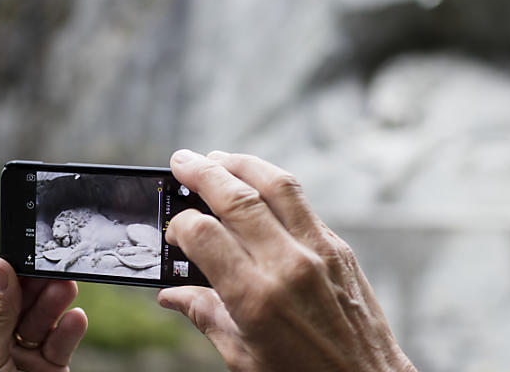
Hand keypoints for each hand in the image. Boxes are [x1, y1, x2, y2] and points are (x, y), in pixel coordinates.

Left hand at [0, 257, 87, 371]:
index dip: (3, 276)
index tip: (21, 260)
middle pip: (16, 300)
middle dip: (35, 288)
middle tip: (52, 271)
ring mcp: (19, 353)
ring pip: (40, 318)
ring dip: (54, 304)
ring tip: (67, 290)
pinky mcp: (46, 367)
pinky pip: (58, 343)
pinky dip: (68, 331)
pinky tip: (74, 319)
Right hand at [158, 150, 414, 371]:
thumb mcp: (242, 356)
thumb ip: (205, 315)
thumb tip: (170, 295)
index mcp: (255, 298)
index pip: (204, 235)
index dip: (180, 224)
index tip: (172, 228)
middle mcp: (288, 265)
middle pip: (236, 198)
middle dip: (202, 173)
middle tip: (180, 161)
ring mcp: (319, 251)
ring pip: (276, 185)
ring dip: (241, 164)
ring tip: (217, 158)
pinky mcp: (339, 248)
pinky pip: (302, 203)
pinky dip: (273, 185)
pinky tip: (256, 184)